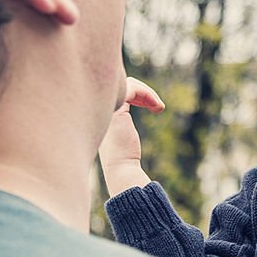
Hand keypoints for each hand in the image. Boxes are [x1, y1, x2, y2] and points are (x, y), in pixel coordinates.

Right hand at [99, 77, 164, 194]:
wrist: (121, 171)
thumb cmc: (124, 159)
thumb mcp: (122, 134)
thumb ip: (121, 122)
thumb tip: (137, 110)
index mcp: (97, 112)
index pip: (115, 91)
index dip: (135, 94)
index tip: (152, 106)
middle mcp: (99, 108)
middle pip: (120, 85)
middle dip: (142, 91)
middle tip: (157, 107)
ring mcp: (105, 108)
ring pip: (127, 85)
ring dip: (147, 93)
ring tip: (159, 107)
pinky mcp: (116, 111)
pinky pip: (132, 90)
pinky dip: (147, 94)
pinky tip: (158, 108)